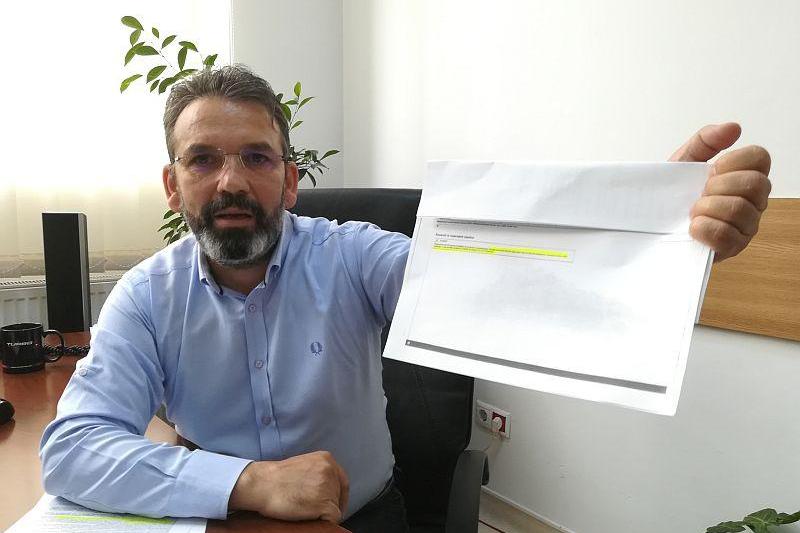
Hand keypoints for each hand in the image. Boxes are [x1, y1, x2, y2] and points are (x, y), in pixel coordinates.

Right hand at [228, 451, 348, 522]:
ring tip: (306, 510)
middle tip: (314, 509)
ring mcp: (328, 487)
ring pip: (336, 507)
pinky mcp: (325, 503)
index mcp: (326, 459)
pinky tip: (309, 517)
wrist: (262, 484)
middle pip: (339, 494)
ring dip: (324, 512)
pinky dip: (323, 521)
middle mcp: (330, 470)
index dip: (339, 496)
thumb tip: (328, 487)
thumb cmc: (276, 478)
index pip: (342, 481)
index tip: (335, 505)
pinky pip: (333, 518)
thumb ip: (318, 472)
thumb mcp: (304, 465)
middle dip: (330, 503)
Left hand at [669, 123, 770, 261]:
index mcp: (743, 175)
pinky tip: (693, 228)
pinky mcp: (732, 248)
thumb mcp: (683, 162)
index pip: (760, 158)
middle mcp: (752, 200)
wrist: (651, 225)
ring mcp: (745, 226)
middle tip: (699, 193)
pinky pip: (728, 236)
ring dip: (708, 208)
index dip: (733, 161)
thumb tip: (733, 128)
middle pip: (756, 184)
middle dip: (719, 186)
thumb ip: (705, 141)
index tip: (710, 170)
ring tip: (693, 212)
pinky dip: (706, 229)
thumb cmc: (673, 194)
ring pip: (741, 210)